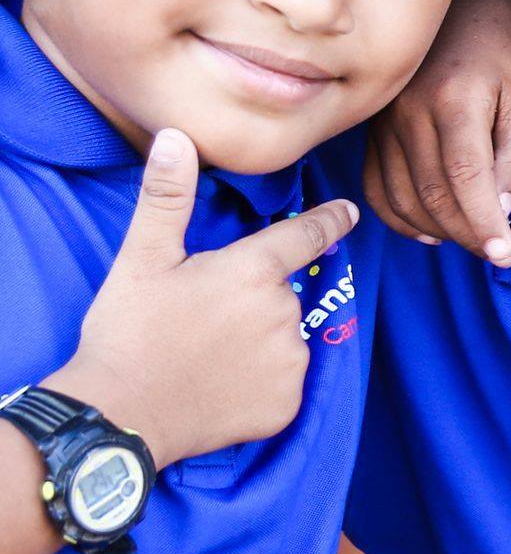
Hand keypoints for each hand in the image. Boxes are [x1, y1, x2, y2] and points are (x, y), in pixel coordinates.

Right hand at [49, 129, 358, 467]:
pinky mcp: (286, 405)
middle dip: (251, 299)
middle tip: (200, 319)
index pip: (305, 236)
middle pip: (280, 294)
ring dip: (256, 340)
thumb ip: (166, 198)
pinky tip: (219, 385)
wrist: (118, 415)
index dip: (329, 221)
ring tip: (204, 354)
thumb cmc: (128, 332)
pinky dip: (258, 382)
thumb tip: (176, 138)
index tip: (350, 211)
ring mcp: (289, 362)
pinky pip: (281, 381)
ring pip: (283, 338)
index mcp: (252, 272)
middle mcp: (283, 314)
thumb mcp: (141, 259)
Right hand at [364, 0, 510, 265]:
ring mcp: (384, 121)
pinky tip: (431, 230)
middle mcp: (409, 111)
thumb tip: (500, 214)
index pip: (466, 179)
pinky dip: (400, 218)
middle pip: (433, 194)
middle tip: (497, 249)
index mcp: (455, 99)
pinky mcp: (372, 130)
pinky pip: (376, 188)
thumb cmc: (506, 59)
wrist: (465, 13)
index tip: (505, 254)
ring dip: (438, 230)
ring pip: (403, 198)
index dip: (485, 224)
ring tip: (472, 238)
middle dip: (468, 233)